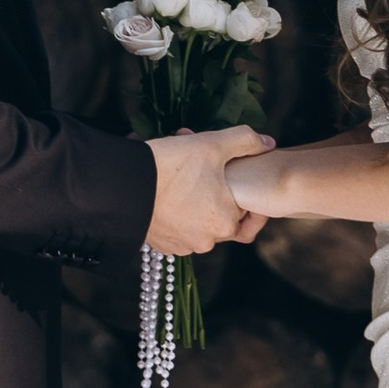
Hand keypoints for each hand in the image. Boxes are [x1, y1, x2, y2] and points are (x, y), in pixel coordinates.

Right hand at [144, 125, 274, 256]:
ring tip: (179, 171)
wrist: (121, 186)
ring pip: (198, 220)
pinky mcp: (162, 245)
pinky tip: (166, 190)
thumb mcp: (213, 144)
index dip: (237, 187)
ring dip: (194, 199)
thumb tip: (267, 143)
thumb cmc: (171, 166)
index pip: (245, 210)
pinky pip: (178, 228)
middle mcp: (207, 241)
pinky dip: (177, 212)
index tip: (226, 173)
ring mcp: (182, 246)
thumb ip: (246, 141)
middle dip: (213, 187)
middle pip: (219, 213)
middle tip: (198, 163)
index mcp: (225, 222)